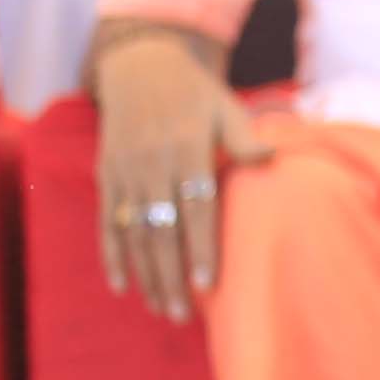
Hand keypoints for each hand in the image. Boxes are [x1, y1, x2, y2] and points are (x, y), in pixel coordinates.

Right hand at [94, 27, 260, 318]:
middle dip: (171, 275)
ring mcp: (125, 170)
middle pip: (161, 228)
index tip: (208, 286)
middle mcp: (151, 162)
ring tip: (162, 309)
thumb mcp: (225, 107)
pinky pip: (107, 220)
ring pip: (133, 231)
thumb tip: (273, 156)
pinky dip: (111, 254)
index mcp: (185, 147)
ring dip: (145, 273)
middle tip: (182, 316)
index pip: (195, 206)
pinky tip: (122, 287)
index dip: (200, 247)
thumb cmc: (197, 95)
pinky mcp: (106, 174)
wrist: (142, 64)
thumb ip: (245, 137)